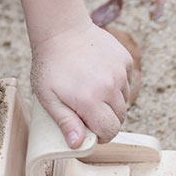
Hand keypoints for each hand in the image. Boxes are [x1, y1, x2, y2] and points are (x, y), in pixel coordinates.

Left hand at [31, 23, 132, 146]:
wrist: (61, 31)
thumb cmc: (50, 66)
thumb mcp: (48, 98)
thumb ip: (65, 122)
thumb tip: (78, 145)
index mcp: (90, 100)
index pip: (109, 131)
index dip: (101, 137)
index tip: (91, 133)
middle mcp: (110, 87)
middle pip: (120, 118)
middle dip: (106, 122)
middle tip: (88, 114)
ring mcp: (120, 72)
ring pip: (124, 101)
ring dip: (112, 104)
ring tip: (91, 94)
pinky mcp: (125, 60)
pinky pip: (127, 83)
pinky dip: (117, 86)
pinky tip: (99, 78)